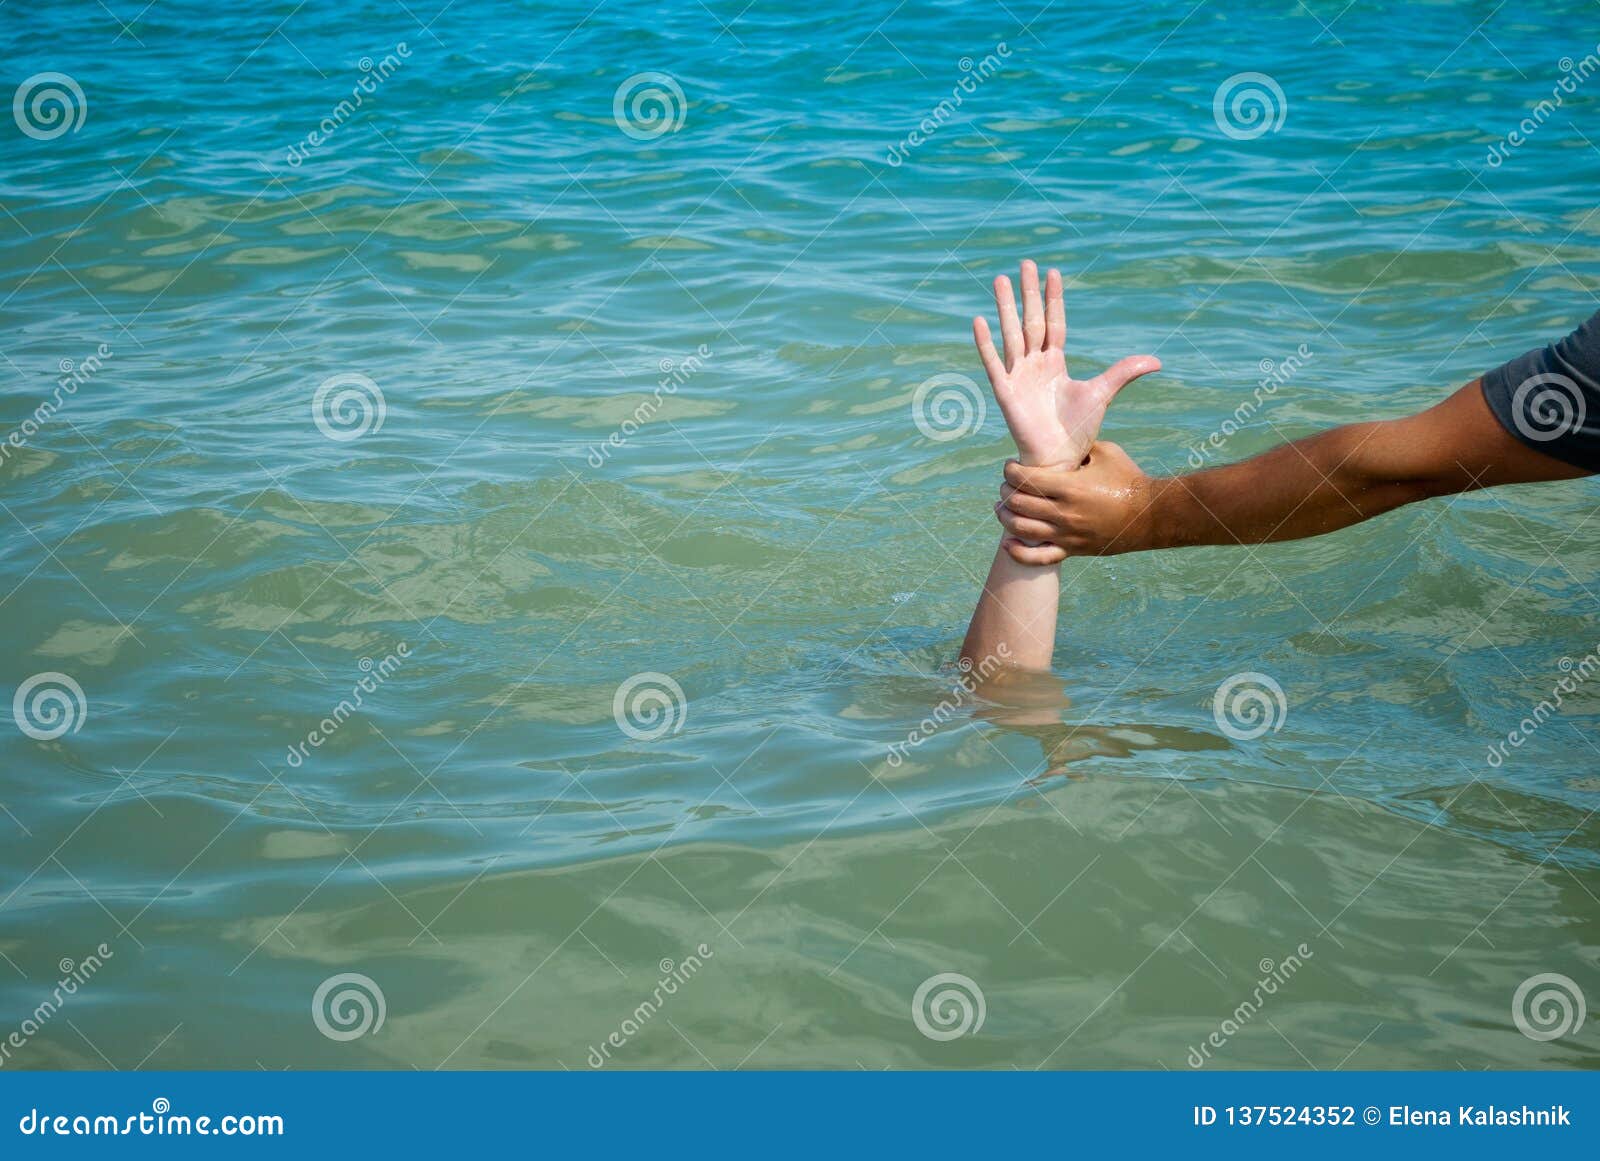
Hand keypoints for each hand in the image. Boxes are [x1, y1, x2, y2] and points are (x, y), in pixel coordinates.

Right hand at [972, 260, 1160, 467]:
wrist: (1060, 457)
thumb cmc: (1078, 429)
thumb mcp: (1102, 394)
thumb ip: (1123, 372)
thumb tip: (1157, 361)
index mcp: (1056, 362)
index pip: (1054, 322)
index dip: (1054, 298)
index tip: (1052, 271)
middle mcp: (1035, 364)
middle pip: (1031, 320)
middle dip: (1028, 292)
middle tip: (1024, 263)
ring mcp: (1018, 375)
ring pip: (1012, 333)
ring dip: (1005, 307)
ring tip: (1000, 280)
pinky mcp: (1005, 391)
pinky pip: (993, 362)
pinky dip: (986, 343)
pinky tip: (979, 321)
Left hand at [993, 441, 1159, 562]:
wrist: (1150, 514)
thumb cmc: (1128, 478)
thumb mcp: (1105, 452)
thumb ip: (1078, 447)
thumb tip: (1059, 440)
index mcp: (1070, 486)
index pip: (1025, 479)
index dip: (1010, 471)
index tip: (1010, 466)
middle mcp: (1065, 512)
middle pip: (1018, 503)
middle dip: (1005, 491)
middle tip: (1006, 485)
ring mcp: (1067, 534)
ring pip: (1021, 529)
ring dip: (1005, 516)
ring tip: (1002, 508)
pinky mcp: (1072, 550)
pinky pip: (1039, 558)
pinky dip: (1018, 552)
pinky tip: (1008, 543)